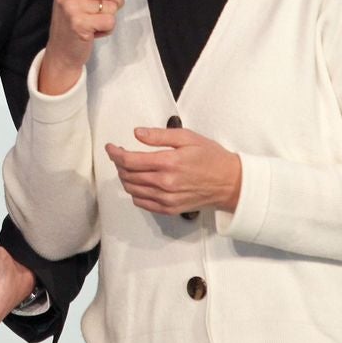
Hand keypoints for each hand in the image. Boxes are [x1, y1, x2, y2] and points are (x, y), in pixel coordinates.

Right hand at [38, 0, 132, 94]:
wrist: (62, 48)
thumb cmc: (78, 16)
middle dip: (112, 2)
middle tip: (96, 11)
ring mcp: (70, 7)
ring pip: (111, 6)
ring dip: (108, 17)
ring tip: (92, 22)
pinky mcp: (78, 24)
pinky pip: (109, 21)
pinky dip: (106, 29)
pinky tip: (92, 32)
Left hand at [105, 126, 242, 215]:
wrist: (230, 183)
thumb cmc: (211, 157)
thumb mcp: (187, 137)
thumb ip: (159, 135)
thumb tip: (137, 133)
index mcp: (168, 163)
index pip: (130, 161)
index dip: (115, 153)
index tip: (111, 147)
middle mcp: (165, 184)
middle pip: (128, 175)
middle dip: (118, 164)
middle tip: (119, 155)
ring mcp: (167, 199)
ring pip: (132, 190)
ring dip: (124, 177)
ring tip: (127, 167)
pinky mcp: (170, 209)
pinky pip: (142, 203)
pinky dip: (134, 192)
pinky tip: (138, 183)